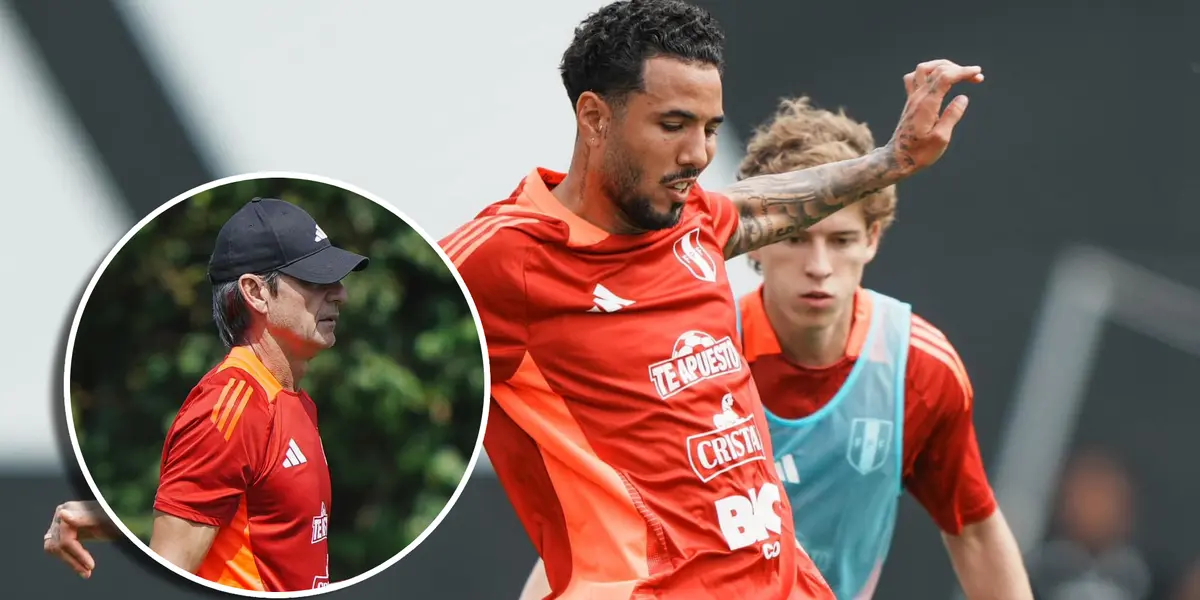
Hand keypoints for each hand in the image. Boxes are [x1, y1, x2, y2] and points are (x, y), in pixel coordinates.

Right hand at [43, 500, 116, 578]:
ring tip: (85, 571)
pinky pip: (57, 549)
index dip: (78, 554)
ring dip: (69, 561)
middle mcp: (60, 515)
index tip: (91, 566)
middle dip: (73, 560)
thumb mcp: (103, 518)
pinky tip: (81, 565)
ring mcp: (58, 523)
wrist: (118, 515)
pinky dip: (69, 558)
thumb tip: (62, 513)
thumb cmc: (114, 515)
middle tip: (88, 571)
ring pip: (54, 548)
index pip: (66, 538)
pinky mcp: (61, 532)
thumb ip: (82, 517)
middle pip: (57, 545)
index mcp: (68, 509)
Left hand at [887, 59, 984, 173]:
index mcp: (927, 105)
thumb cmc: (919, 153)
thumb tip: (963, 98)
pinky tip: (938, 79)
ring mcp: (912, 98)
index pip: (945, 77)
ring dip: (943, 66)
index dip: (963, 72)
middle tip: (976, 78)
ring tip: (958, 73)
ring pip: (923, 69)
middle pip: (937, 70)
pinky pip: (915, 77)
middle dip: (959, 69)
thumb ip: (952, 116)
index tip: (978, 74)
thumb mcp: (941, 138)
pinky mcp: (910, 102)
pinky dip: (929, 72)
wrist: (897, 159)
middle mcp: (917, 98)